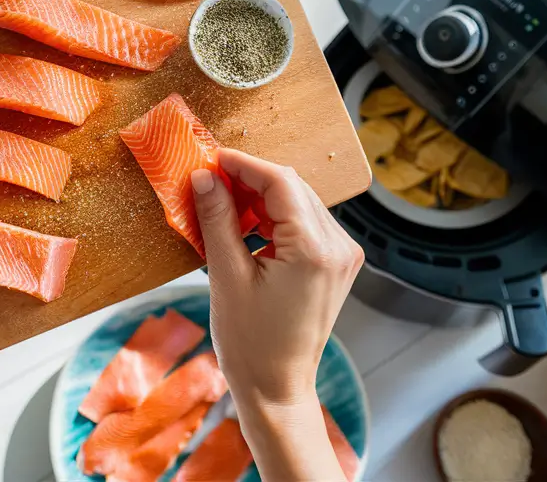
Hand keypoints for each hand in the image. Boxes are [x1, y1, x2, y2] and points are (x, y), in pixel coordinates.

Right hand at [191, 149, 362, 480]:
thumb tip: (204, 177)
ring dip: (263, 197)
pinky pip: (306, 223)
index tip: (211, 158)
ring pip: (300, 202)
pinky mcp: (337, 264)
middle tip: (210, 181)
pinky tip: (247, 227)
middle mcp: (338, 247)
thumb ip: (218, 220)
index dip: (243, 164)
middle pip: (293, 188)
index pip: (280, 182)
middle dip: (251, 179)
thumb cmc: (249, 342)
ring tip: (224, 206)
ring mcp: (343, 256)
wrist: (276, 387)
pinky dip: (276, 218)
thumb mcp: (226, 276)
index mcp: (314, 249)